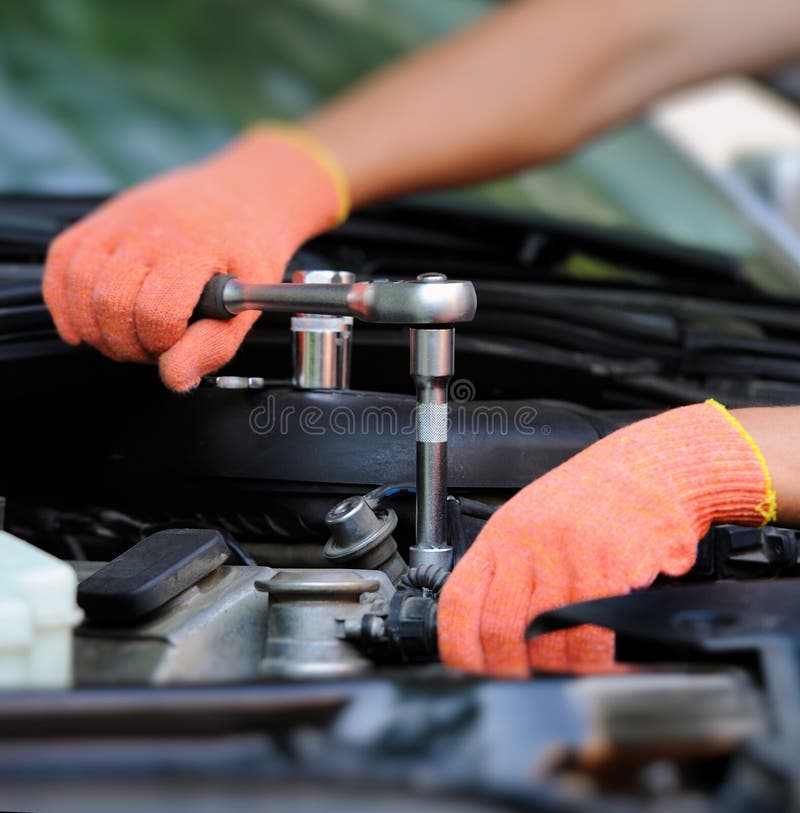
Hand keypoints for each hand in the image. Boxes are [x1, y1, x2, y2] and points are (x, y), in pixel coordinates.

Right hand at [43, 126, 347, 390]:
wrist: (243, 193)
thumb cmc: (249, 245)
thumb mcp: (251, 301)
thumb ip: (215, 344)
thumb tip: (176, 379)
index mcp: (190, 249)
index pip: (155, 311)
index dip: (162, 342)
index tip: (178, 344)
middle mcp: (147, 229)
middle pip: (110, 302)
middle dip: (128, 343)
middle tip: (152, 348)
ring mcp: (118, 221)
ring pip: (78, 284)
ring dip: (95, 327)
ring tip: (126, 338)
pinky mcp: (99, 219)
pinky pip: (61, 260)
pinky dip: (63, 300)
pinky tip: (83, 325)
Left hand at [438, 401, 774, 676]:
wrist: (649, 467)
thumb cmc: (590, 498)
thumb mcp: (531, 522)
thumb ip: (507, 571)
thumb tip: (483, 630)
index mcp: (501, 536)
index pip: (458, 601)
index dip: (458, 647)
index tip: (468, 669)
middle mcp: (528, 544)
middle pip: (499, 628)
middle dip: (507, 671)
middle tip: (523, 683)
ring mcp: (568, 554)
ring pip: (548, 638)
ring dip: (557, 669)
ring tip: (567, 673)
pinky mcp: (611, 565)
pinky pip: (595, 632)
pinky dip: (597, 661)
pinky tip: (603, 663)